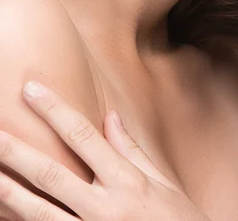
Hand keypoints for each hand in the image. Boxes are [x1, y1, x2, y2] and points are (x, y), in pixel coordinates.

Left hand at [0, 81, 209, 220]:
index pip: (82, 136)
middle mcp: (106, 206)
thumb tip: (109, 116)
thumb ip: (131, 149)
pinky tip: (7, 213)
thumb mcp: (162, 182)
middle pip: (53, 173)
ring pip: (41, 212)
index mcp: (126, 179)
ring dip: (11, 191)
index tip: (31, 89)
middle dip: (18, 150)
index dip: (55, 110)